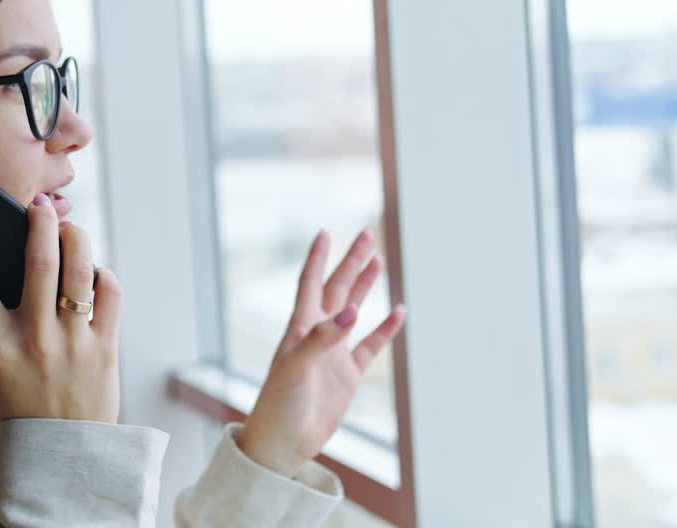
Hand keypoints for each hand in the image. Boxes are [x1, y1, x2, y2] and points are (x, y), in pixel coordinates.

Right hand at [0, 198, 120, 422]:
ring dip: (75, 237)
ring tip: (67, 227)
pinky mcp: (106, 348)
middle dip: (38, 222)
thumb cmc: (18, 411)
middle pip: (39, 264)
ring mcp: (74, 343)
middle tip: (37, 202)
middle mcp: (35, 341)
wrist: (66, 456)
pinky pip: (109, 293)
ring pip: (80, 271)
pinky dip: (101, 273)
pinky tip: (91, 271)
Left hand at [238, 229, 406, 476]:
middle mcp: (316, 335)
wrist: (281, 444)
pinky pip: (369, 346)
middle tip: (366, 235)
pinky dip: (383, 330)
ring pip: (353, 311)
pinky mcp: (346, 376)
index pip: (309, 284)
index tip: (324, 232)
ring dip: (364, 287)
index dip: (317, 258)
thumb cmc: (278, 405)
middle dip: (351, 263)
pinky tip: (397, 313)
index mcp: (298, 328)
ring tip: (378, 261)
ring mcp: (332, 354)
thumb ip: (322, 339)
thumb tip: (352, 312)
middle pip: (337, 290)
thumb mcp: (296, 368)